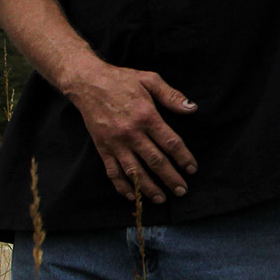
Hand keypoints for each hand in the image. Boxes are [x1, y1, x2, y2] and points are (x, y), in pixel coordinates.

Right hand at [63, 63, 199, 202]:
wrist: (87, 83)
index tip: (192, 169)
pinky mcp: (102, 148)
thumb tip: (192, 108)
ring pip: (134, 171)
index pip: (170, 143)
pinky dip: (122, 186)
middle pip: (155, 161)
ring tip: (161, 199)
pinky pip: (113, 172)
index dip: (183, 158)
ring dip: (148, 187)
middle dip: (170, 178)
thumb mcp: (150, 80)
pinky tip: (133, 196)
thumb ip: (171, 96)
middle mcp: (131, 133)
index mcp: (146, 116)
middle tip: (182, 191)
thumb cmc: (122, 80)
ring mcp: (115, 143)